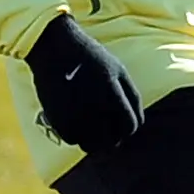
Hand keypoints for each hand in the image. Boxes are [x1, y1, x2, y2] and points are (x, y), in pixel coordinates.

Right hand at [27, 13, 143, 152]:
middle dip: (114, 138)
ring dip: (94, 140)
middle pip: (111, 141)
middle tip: (109, 130)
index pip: (130, 126)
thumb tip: (138, 123)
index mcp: (113, 95)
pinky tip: (77, 121)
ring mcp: (73, 114)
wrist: (54, 48)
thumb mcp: (119, 71)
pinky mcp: (55, 118)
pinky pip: (71, 140)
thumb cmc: (92, 58)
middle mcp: (94, 107)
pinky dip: (76, 135)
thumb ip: (132, 97)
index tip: (124, 125)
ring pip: (90, 145)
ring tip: (93, 127)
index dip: (129, 128)